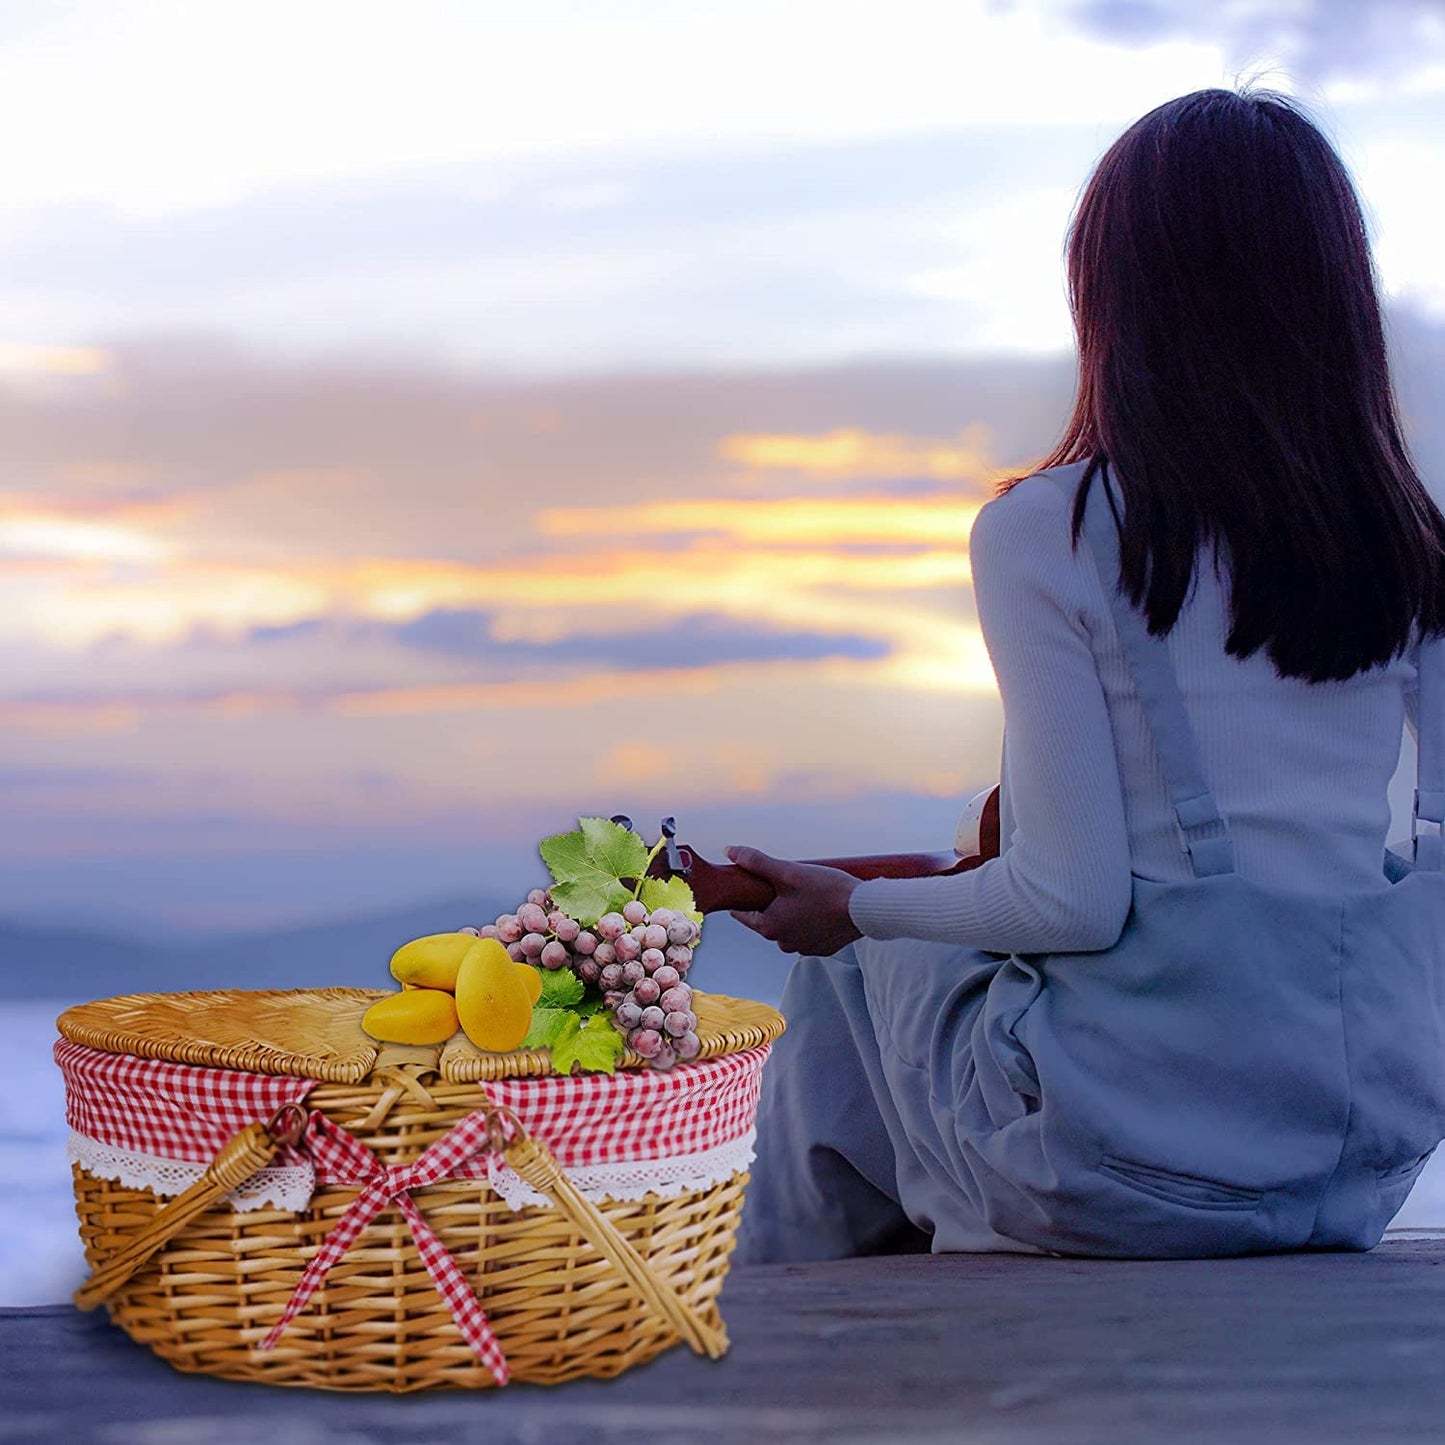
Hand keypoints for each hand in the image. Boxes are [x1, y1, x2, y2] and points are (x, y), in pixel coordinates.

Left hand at [725, 845, 864, 955]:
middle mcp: (784, 943)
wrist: (865, 910)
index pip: (744, 913)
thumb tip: (730, 851)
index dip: (744, 897)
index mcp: (770, 927)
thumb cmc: (827, 891)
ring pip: (789, 925)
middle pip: (768, 918)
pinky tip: (821, 905)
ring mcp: (804, 948)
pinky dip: (811, 920)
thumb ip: (757, 862)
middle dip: (773, 901)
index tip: (748, 885)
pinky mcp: (823, 947)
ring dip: (793, 911)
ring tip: (807, 892)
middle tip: (786, 882)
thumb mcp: (788, 872)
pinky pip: (809, 932)